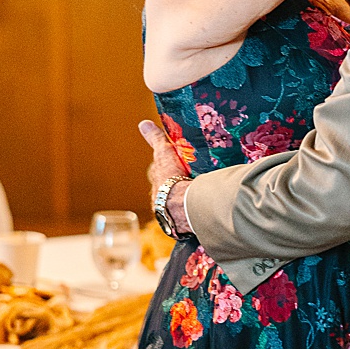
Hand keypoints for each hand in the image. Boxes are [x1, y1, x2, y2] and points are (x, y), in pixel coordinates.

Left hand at [139, 120, 193, 234]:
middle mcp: (161, 201)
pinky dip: (195, 214)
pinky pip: (189, 218)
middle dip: (178, 188)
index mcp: (158, 186)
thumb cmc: (171, 178)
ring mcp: (171, 214)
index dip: (170, 172)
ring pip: (179, 206)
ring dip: (187, 202)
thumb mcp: (164, 153)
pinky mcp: (183, 225)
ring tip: (203, 196)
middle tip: (192, 180)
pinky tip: (205, 211)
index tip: (178, 169)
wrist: (180, 204)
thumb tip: (144, 124)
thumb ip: (157, 139)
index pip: (162, 177)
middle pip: (170, 193)